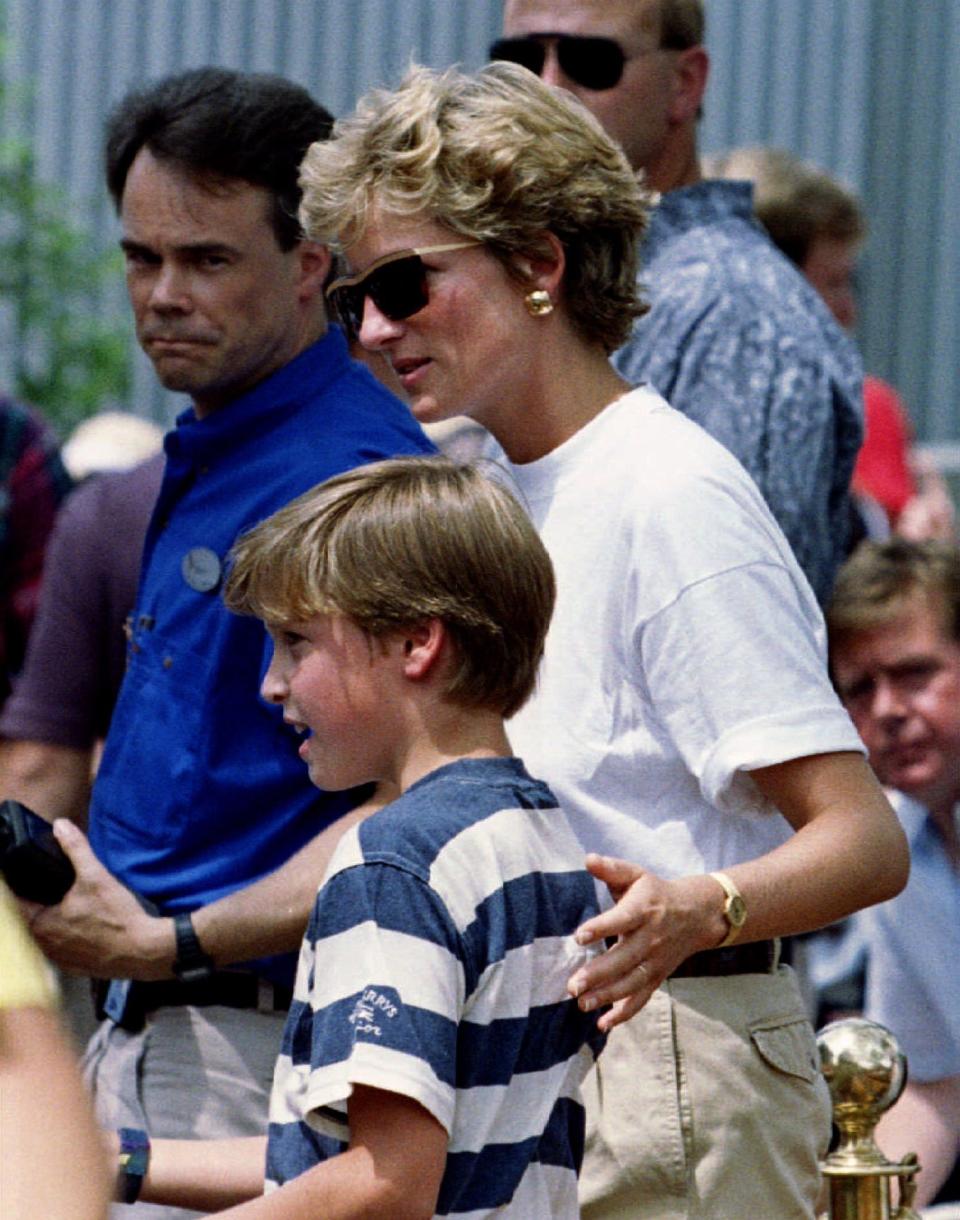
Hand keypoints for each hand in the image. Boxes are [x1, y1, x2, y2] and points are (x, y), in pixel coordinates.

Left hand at [26, 820, 172, 978]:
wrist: (144, 951)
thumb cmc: (118, 917)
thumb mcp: (96, 876)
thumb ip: (75, 848)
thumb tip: (60, 825)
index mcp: (40, 923)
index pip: (19, 900)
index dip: (26, 884)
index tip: (38, 875)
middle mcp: (44, 945)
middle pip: (34, 917)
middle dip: (45, 901)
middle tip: (63, 888)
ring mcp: (59, 959)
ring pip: (49, 934)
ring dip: (57, 921)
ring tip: (78, 906)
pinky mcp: (74, 967)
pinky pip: (64, 948)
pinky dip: (71, 937)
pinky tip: (89, 927)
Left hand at [567, 854, 716, 1031]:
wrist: (696, 914)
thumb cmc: (654, 892)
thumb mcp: (636, 875)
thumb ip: (611, 868)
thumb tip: (588, 858)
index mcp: (644, 910)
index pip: (622, 919)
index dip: (602, 928)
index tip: (579, 936)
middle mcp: (650, 938)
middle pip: (624, 958)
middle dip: (599, 974)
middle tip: (573, 986)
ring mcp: (655, 961)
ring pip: (631, 982)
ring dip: (607, 996)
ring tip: (582, 1003)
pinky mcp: (657, 977)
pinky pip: (642, 998)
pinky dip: (624, 1013)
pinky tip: (602, 1024)